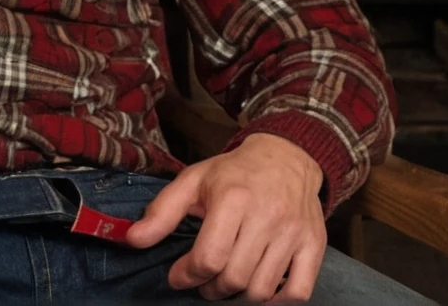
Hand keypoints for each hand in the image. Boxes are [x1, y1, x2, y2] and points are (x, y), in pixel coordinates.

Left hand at [124, 133, 325, 302]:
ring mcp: (294, 232)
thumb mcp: (194, 181)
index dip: (186, 275)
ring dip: (237, 296)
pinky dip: (277, 301)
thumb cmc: (235, 172)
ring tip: (227, 282)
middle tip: (203, 281)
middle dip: (210, 289)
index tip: (179, 275)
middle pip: (233, 278)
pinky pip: (298, 292)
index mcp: (234, 197)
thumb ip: (162, 212)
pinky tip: (260, 287)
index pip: (208, 258)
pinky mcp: (314, 245)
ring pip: (262, 290)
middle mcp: (268, 215)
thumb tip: (133, 240)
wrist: (288, 156)